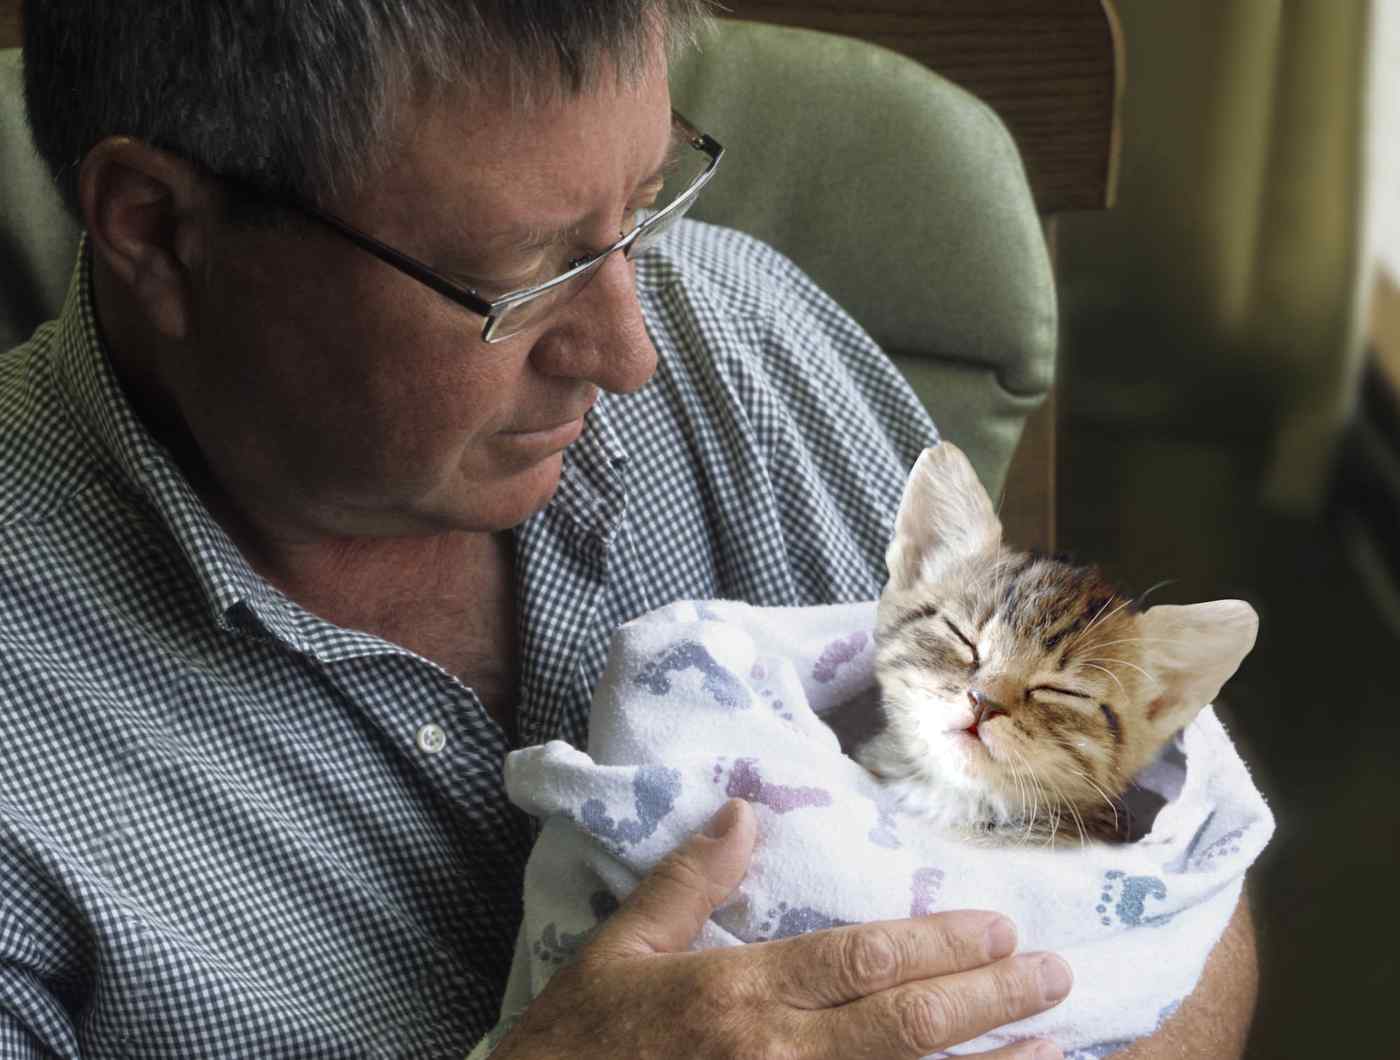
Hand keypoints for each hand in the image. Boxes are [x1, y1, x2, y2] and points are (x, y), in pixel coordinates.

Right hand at [493, 799, 1069, 1059]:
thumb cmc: (578, 1043)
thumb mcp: (621, 949)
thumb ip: (688, 880)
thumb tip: (744, 810)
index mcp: (736, 994)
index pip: (860, 960)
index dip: (937, 944)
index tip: (997, 927)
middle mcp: (776, 1058)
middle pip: (903, 1026)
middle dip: (986, 1000)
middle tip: (1054, 976)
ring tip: (1054, 1046)